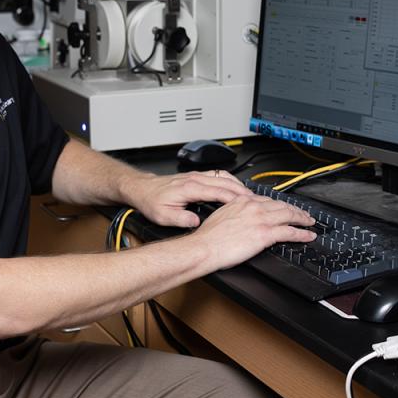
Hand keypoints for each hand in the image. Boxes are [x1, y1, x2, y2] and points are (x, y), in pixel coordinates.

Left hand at [128, 169, 252, 227]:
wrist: (142, 188)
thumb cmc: (151, 201)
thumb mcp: (162, 216)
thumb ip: (180, 219)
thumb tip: (196, 223)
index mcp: (189, 188)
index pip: (218, 192)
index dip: (234, 198)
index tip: (246, 205)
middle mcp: (195, 179)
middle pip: (225, 181)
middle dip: (242, 190)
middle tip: (255, 200)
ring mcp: (197, 176)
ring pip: (223, 176)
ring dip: (238, 184)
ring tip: (250, 195)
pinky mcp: (196, 176)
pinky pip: (218, 175)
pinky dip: (230, 181)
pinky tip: (235, 188)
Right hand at [191, 194, 316, 270]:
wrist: (205, 247)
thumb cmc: (209, 236)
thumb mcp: (222, 214)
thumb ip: (236, 212)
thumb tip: (242, 216)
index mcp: (243, 201)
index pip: (268, 200)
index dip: (280, 204)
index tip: (285, 207)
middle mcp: (254, 207)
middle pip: (282, 206)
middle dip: (295, 210)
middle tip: (304, 214)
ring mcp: (261, 220)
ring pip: (289, 216)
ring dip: (302, 219)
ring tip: (310, 222)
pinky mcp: (265, 234)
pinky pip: (290, 232)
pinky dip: (302, 234)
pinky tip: (308, 235)